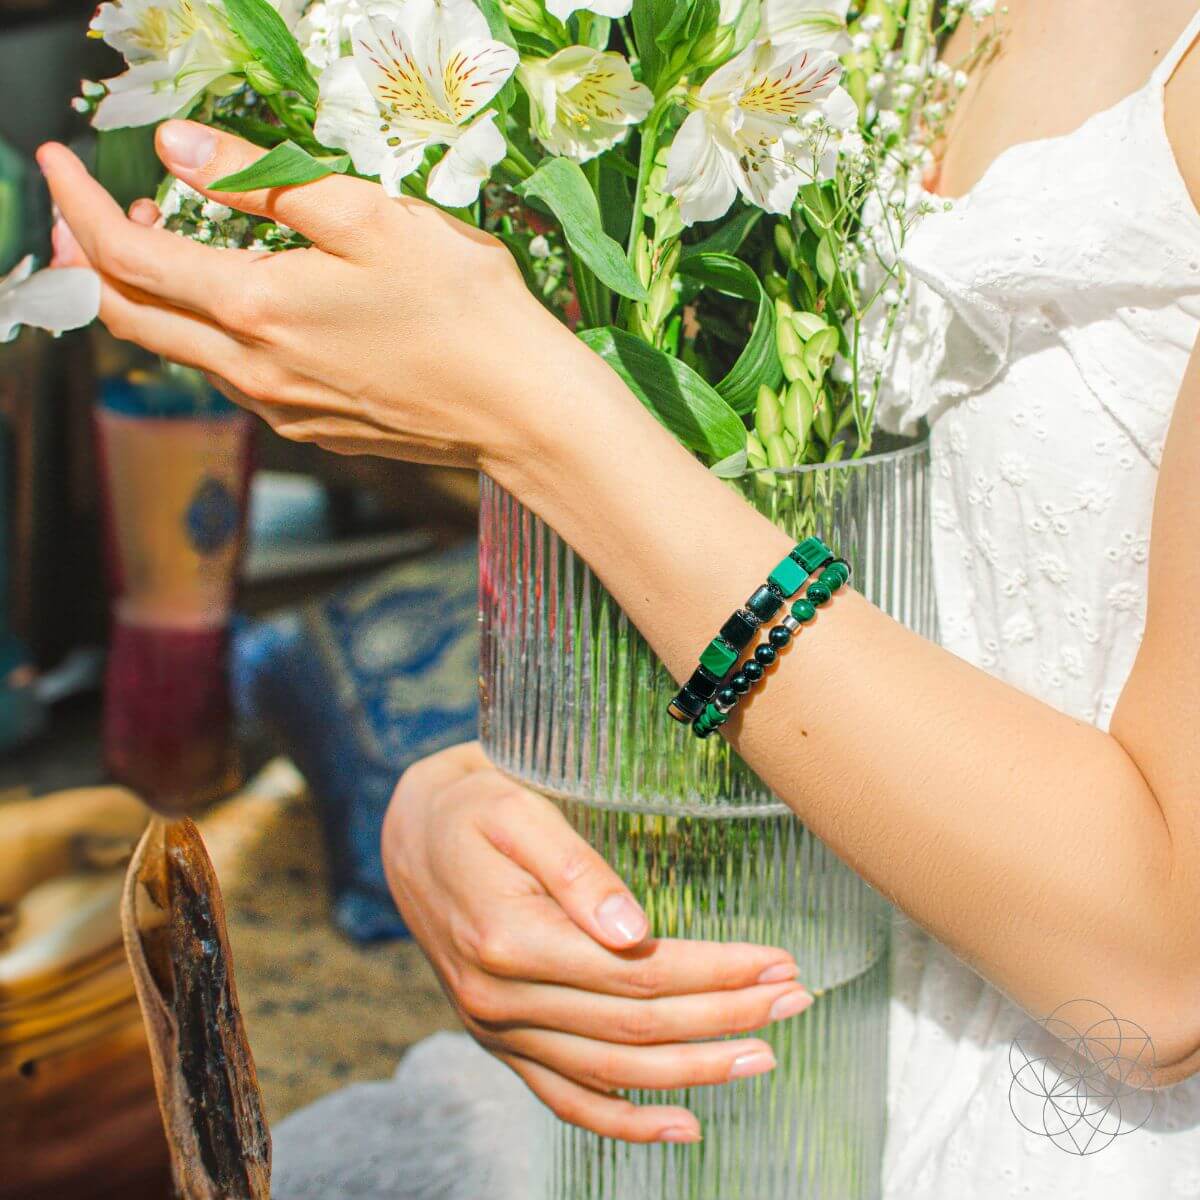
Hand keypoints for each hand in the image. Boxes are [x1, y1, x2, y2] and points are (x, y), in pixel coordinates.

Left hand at [37, 122, 584, 472]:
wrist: (522, 410)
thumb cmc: (465, 310)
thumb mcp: (370, 216)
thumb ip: (264, 182)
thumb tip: (182, 152)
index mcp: (258, 307)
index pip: (126, 255)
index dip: (75, 204)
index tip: (57, 162)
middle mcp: (254, 370)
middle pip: (130, 317)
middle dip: (85, 261)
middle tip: (79, 212)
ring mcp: (282, 408)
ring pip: (180, 352)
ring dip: (150, 297)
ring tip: (162, 244)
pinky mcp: (312, 428)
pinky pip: (233, 380)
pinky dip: (207, 334)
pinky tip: (238, 306)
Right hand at [382, 743, 813, 1144]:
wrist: (409, 837)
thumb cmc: (473, 809)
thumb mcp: (519, 811)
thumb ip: (576, 869)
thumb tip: (637, 931)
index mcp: (510, 939)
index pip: (637, 973)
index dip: (714, 973)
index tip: (776, 960)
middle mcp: (500, 999)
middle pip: (635, 1027)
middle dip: (724, 1018)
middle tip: (794, 999)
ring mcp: (497, 1029)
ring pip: (611, 1072)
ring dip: (694, 1071)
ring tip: (764, 1054)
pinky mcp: (500, 1040)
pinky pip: (564, 1098)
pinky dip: (624, 1121)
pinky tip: (682, 1126)